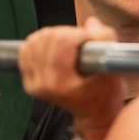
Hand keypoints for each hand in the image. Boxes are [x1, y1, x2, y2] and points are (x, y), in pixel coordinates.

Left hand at [18, 17, 125, 139]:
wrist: (95, 115)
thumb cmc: (105, 97)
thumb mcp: (113, 70)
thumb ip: (105, 42)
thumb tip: (91, 24)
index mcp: (62, 83)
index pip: (63, 41)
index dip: (80, 33)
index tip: (91, 39)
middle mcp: (44, 84)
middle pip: (48, 37)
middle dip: (68, 32)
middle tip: (81, 41)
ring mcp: (34, 83)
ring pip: (35, 40)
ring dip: (53, 36)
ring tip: (68, 44)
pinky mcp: (28, 81)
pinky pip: (25, 50)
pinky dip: (39, 43)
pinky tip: (53, 47)